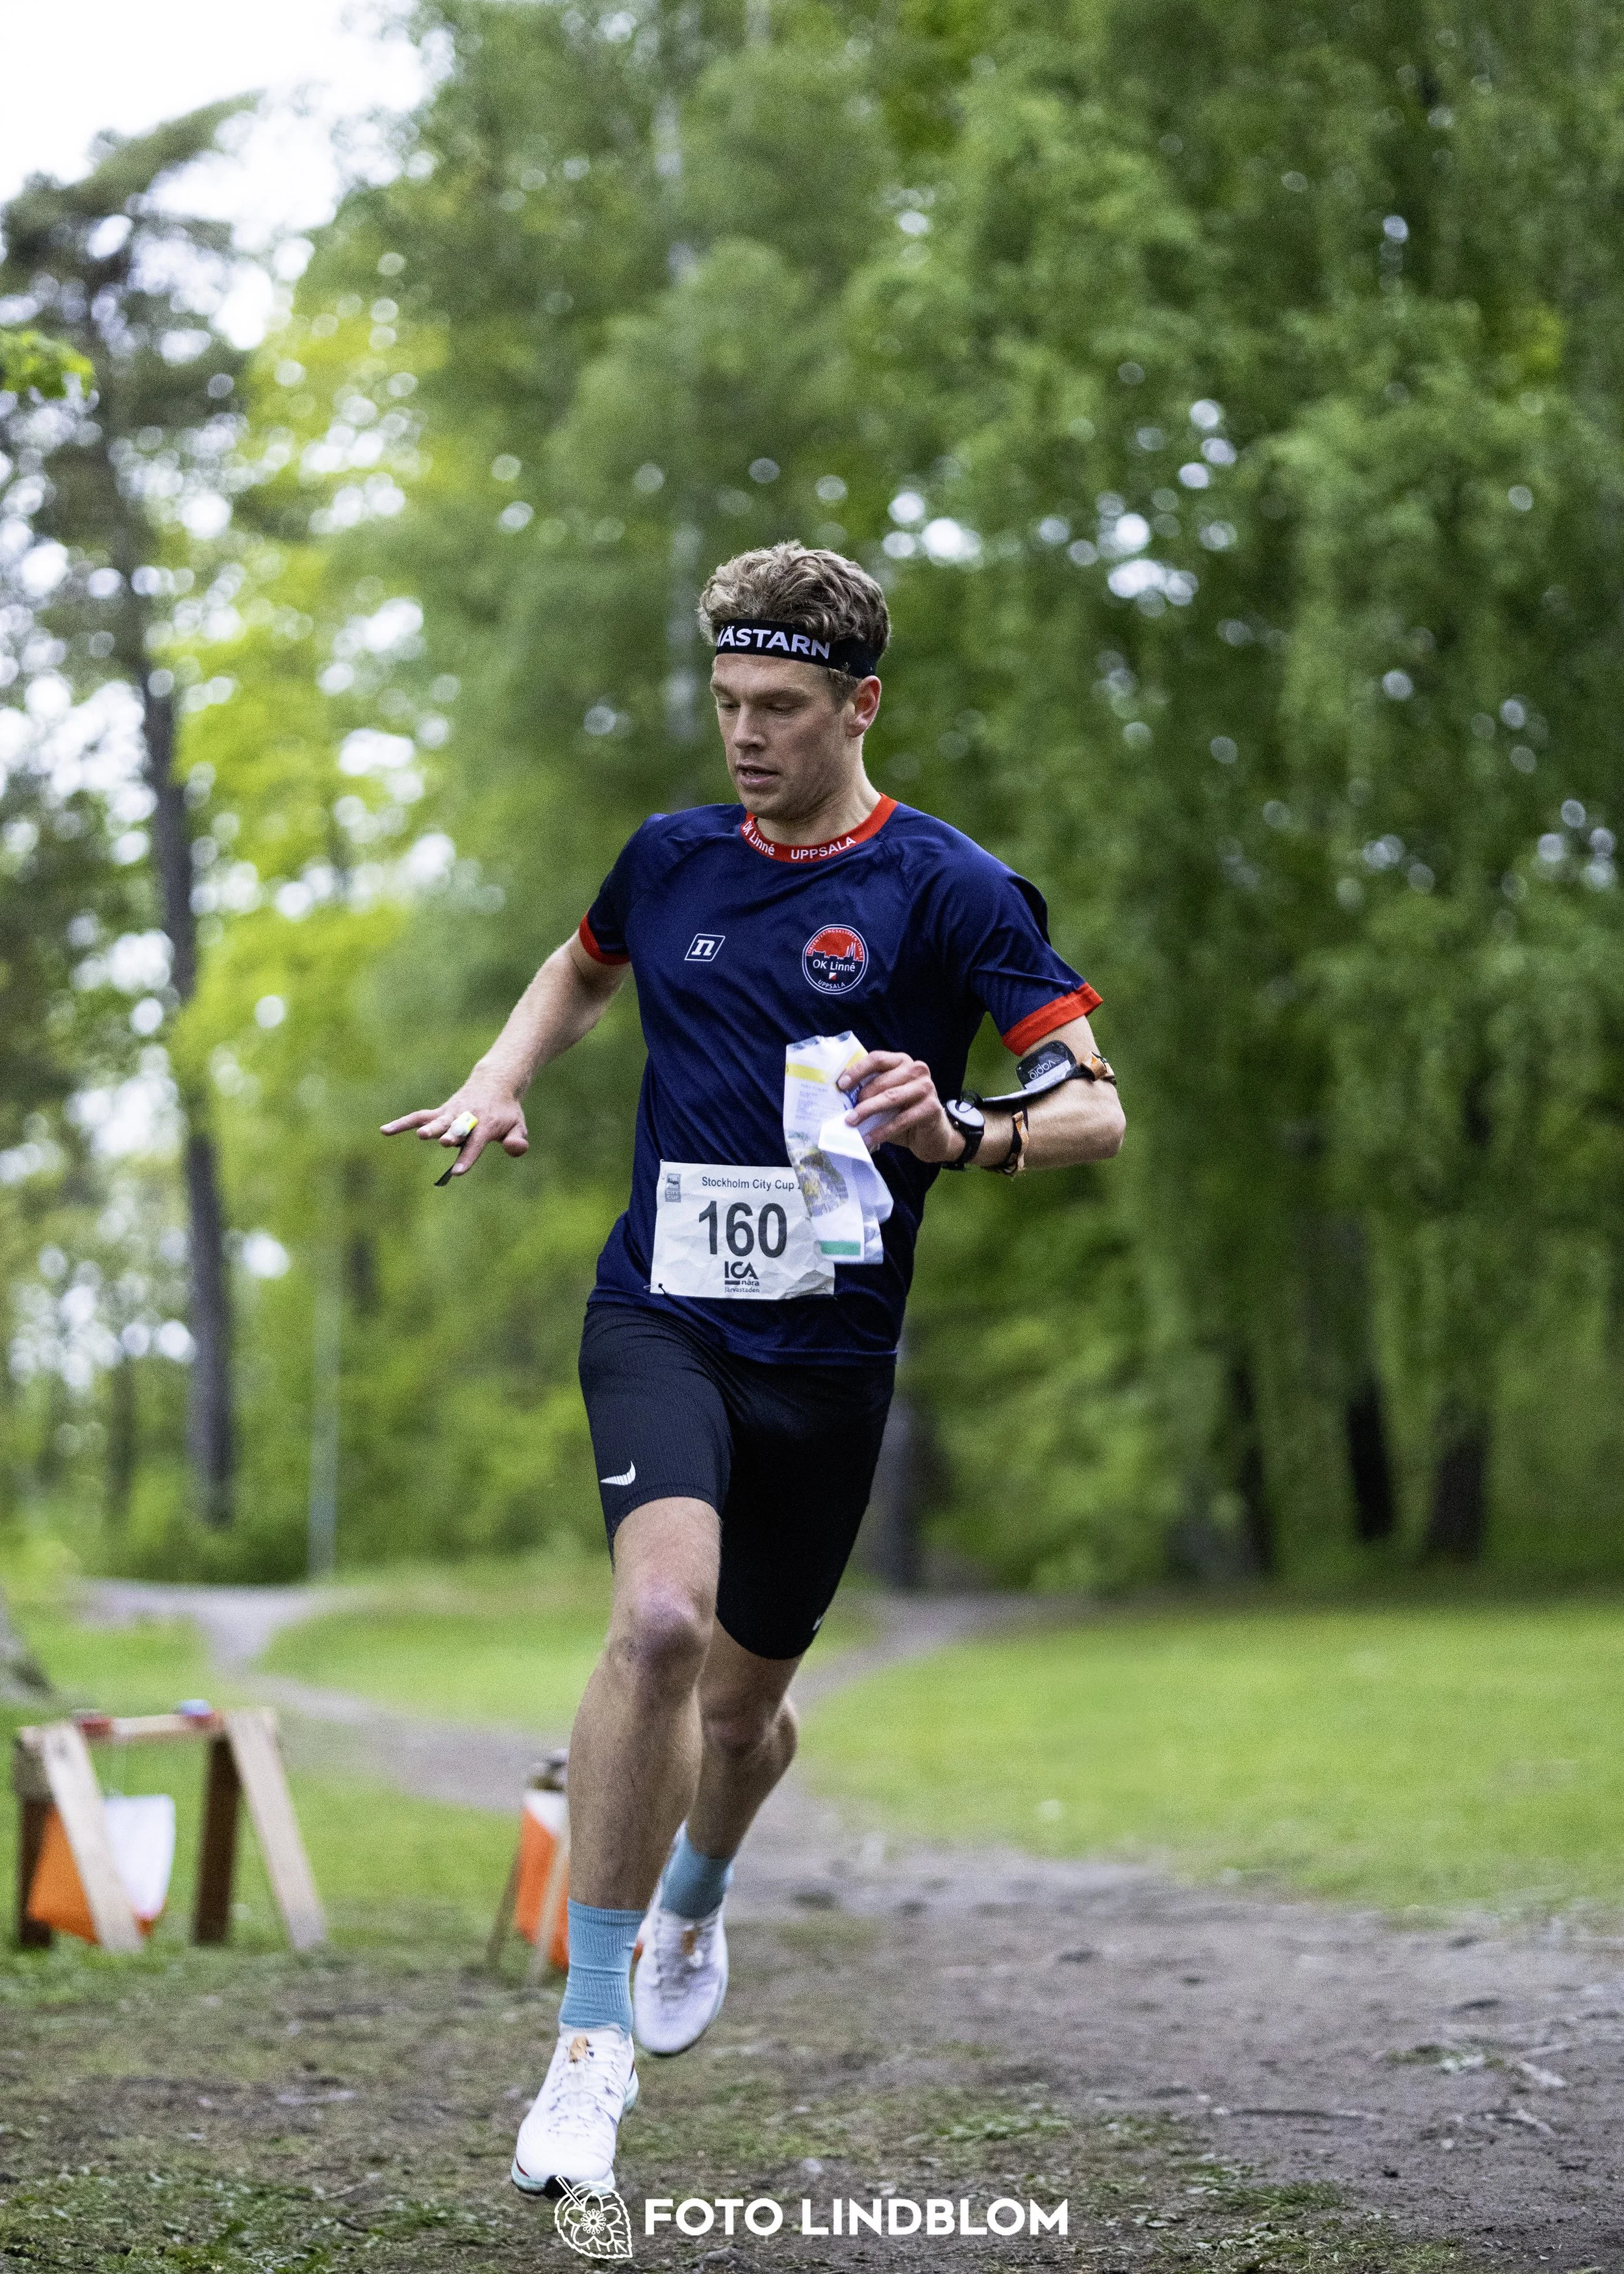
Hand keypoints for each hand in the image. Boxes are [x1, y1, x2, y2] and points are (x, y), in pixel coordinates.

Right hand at [380, 1083, 528, 1175]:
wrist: (493, 1084)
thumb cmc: (505, 1112)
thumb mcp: (518, 1126)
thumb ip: (517, 1140)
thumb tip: (513, 1149)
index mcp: (487, 1124)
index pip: (477, 1143)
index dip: (468, 1157)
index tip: (458, 1172)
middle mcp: (467, 1117)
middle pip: (456, 1128)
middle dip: (451, 1135)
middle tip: (444, 1142)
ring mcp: (451, 1113)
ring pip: (437, 1120)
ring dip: (430, 1127)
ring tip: (421, 1135)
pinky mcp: (440, 1112)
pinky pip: (419, 1116)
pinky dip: (402, 1123)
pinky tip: (384, 1130)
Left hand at [837, 1050, 962, 1163]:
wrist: (931, 1135)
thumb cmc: (903, 1113)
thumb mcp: (886, 1098)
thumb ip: (870, 1092)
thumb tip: (842, 1098)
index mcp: (902, 1061)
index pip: (877, 1059)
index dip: (857, 1070)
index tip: (841, 1085)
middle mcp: (916, 1070)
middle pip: (883, 1080)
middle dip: (861, 1097)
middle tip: (847, 1112)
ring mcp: (926, 1087)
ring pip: (891, 1097)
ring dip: (868, 1111)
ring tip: (852, 1122)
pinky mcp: (932, 1107)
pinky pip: (901, 1119)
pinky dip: (882, 1130)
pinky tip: (869, 1138)